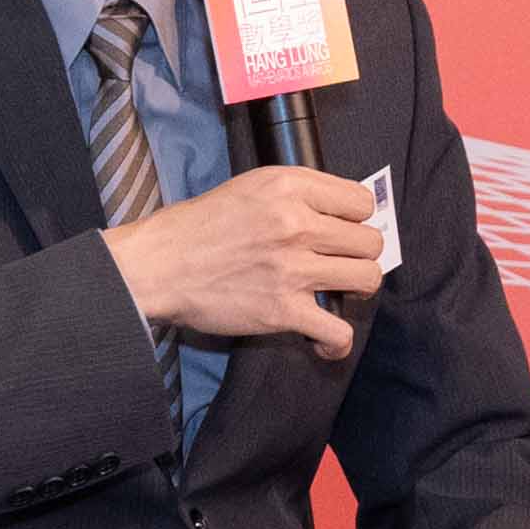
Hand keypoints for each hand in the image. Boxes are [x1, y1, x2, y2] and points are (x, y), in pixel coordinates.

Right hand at [104, 167, 382, 356]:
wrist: (158, 265)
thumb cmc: (200, 226)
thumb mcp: (251, 186)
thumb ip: (298, 193)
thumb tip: (342, 212)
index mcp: (289, 187)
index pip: (361, 201)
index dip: (356, 218)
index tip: (342, 229)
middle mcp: (296, 224)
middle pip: (371, 241)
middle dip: (360, 253)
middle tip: (339, 262)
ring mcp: (292, 269)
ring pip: (367, 279)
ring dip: (357, 289)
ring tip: (338, 291)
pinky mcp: (282, 311)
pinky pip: (339, 331)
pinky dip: (337, 342)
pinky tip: (324, 338)